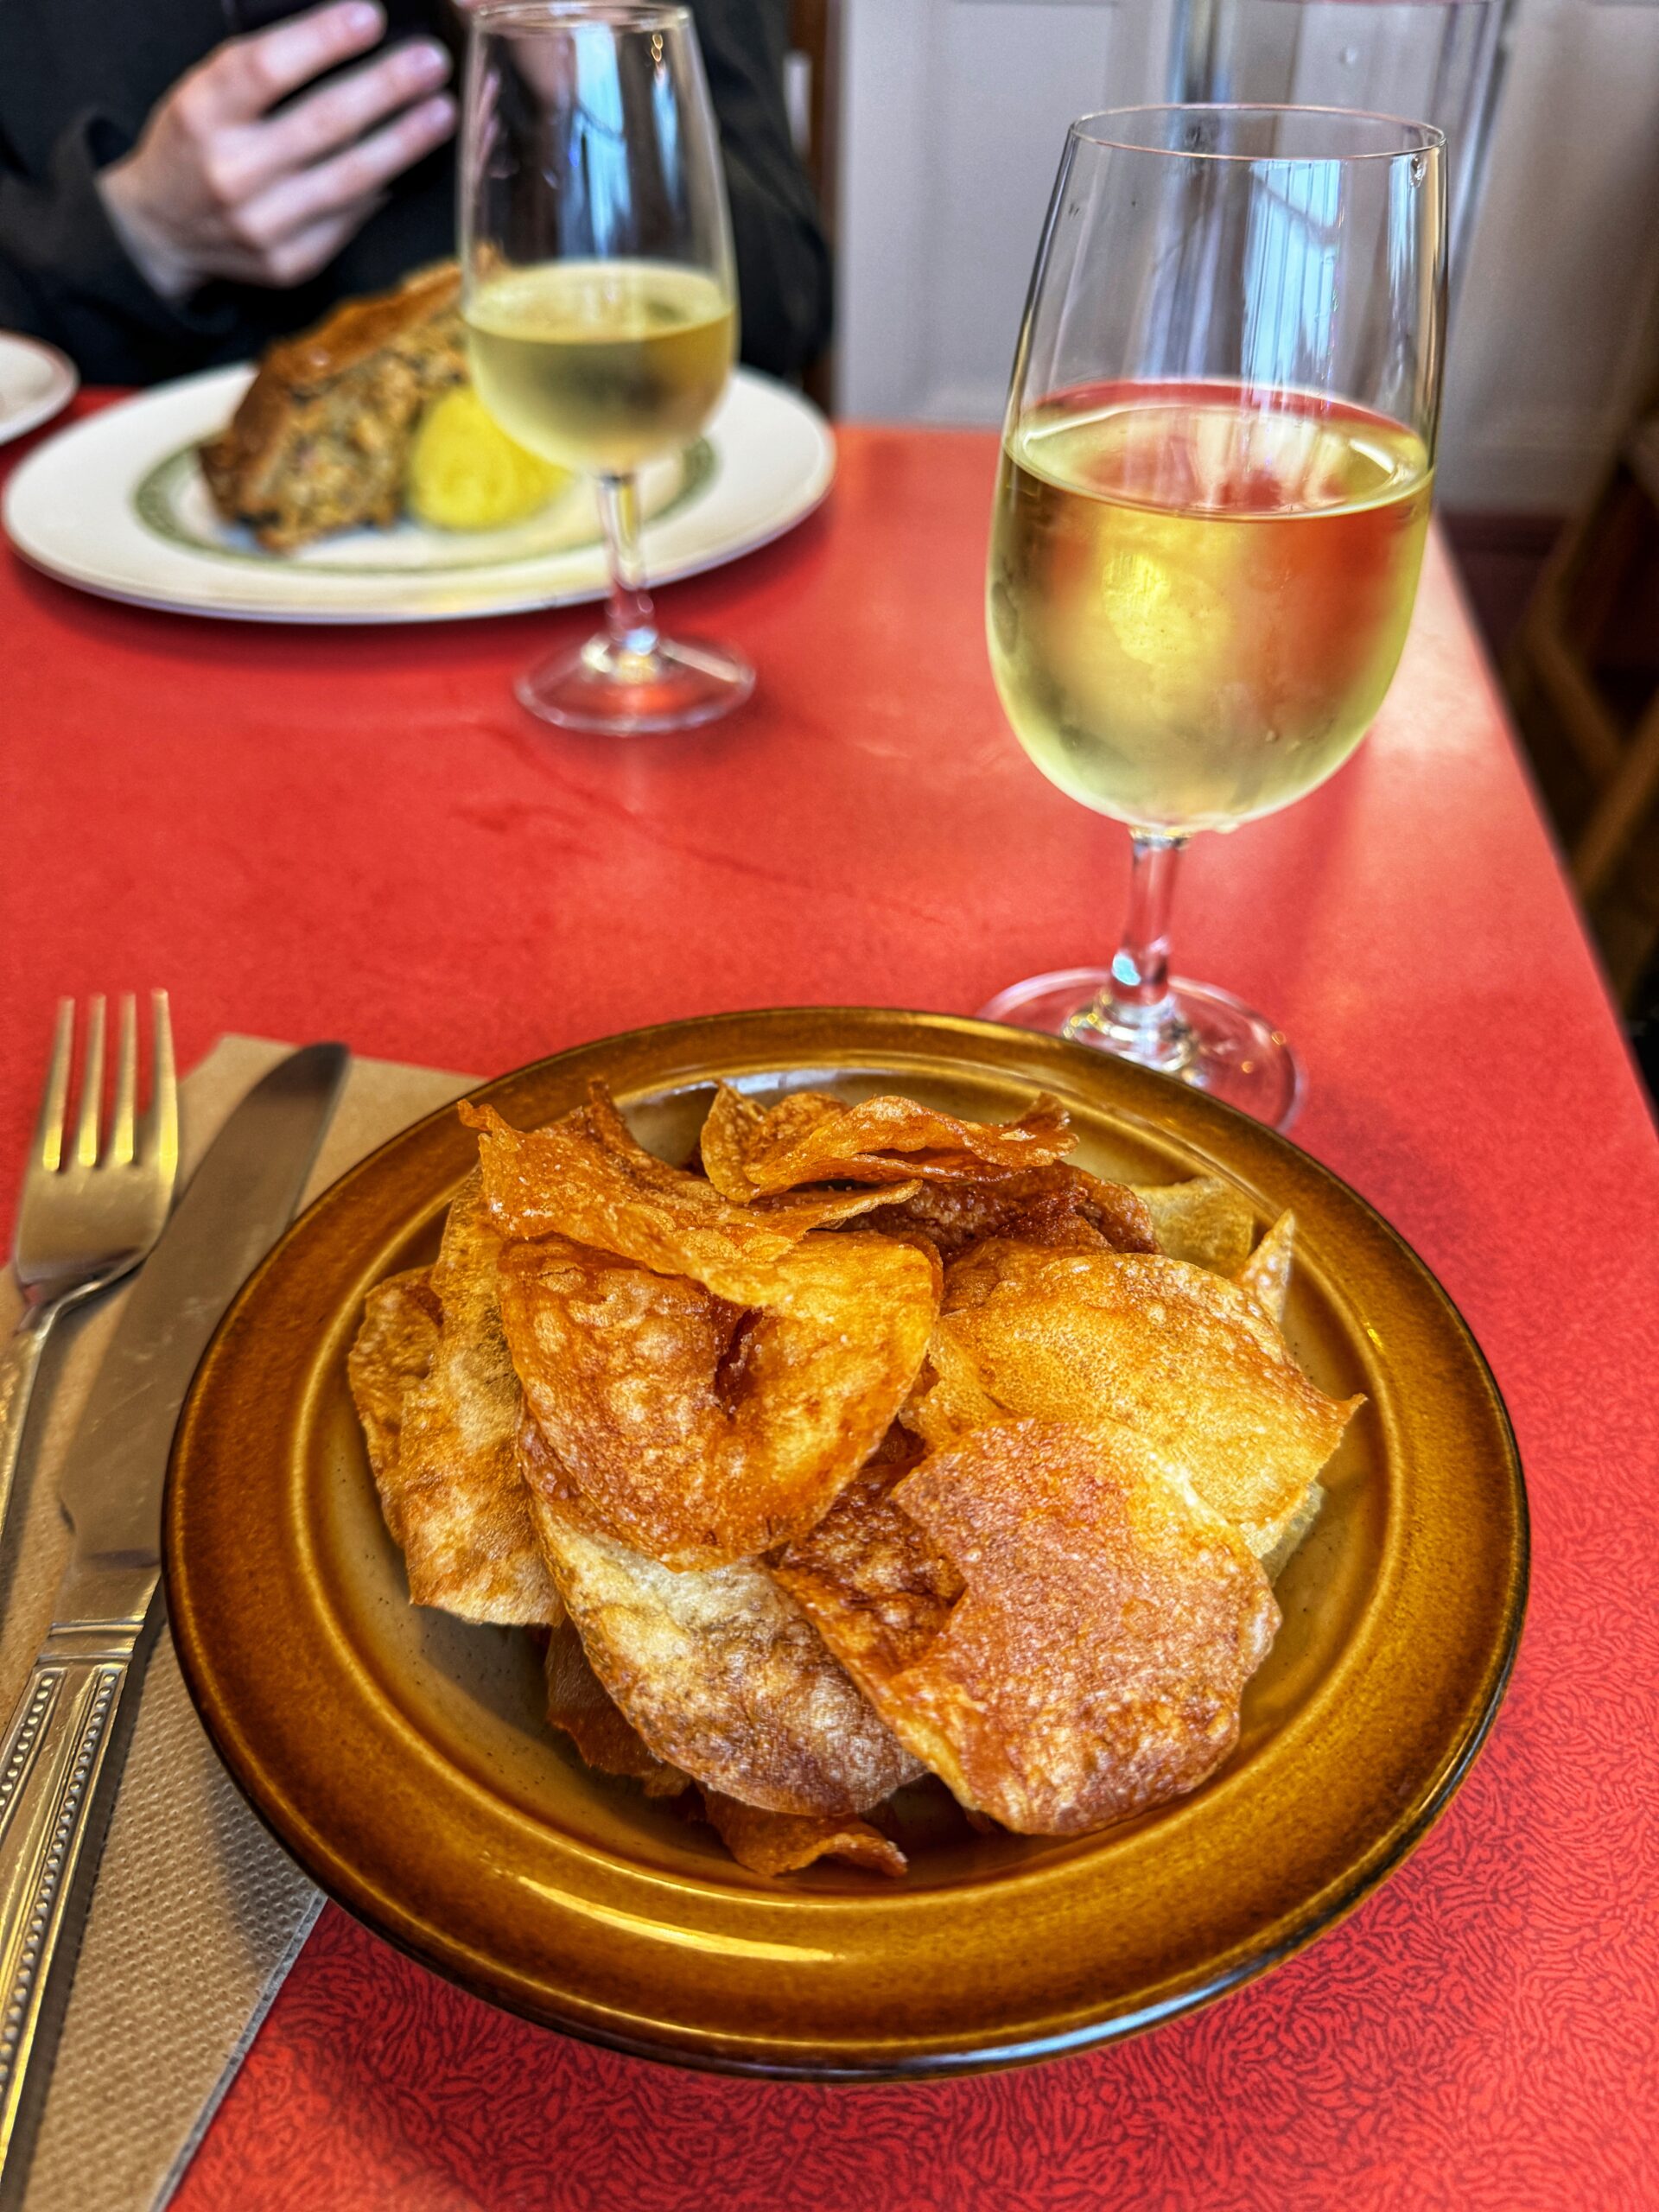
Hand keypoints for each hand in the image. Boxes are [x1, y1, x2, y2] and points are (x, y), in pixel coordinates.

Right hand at [96, 0, 455, 300]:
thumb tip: (350, 39)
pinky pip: (350, 218)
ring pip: (350, 179)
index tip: (371, 15)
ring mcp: (262, 225)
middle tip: (433, 61)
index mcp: (200, 115)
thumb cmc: (195, 144)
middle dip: (387, 88)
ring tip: (443, 112)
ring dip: (405, 142)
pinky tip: (412, 161)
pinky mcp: (288, 262)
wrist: (160, 230)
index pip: (266, 69)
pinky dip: (384, 186)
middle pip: (323, 123)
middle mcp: (230, 173)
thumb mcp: (205, 94)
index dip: (322, 40)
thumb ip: (263, 71)